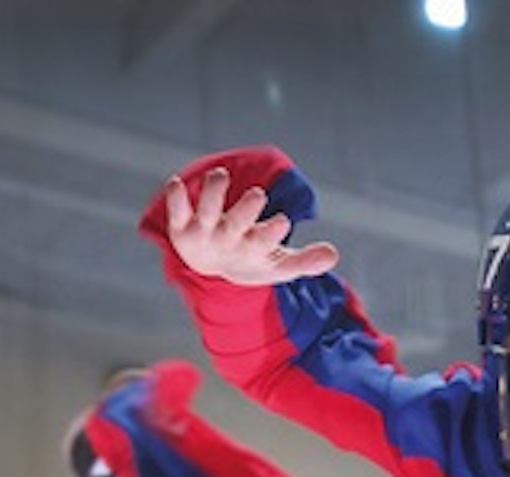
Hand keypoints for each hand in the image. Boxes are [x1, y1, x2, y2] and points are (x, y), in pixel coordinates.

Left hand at [164, 167, 339, 284]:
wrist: (211, 268)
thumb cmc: (252, 261)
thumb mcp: (280, 265)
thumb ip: (307, 261)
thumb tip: (333, 255)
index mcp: (251, 251)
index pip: (263, 244)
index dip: (271, 234)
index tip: (284, 222)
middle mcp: (226, 242)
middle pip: (236, 227)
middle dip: (245, 212)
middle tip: (259, 195)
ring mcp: (203, 234)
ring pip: (205, 214)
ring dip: (211, 195)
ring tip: (220, 175)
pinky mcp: (182, 226)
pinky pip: (176, 213)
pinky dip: (175, 200)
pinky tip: (175, 183)